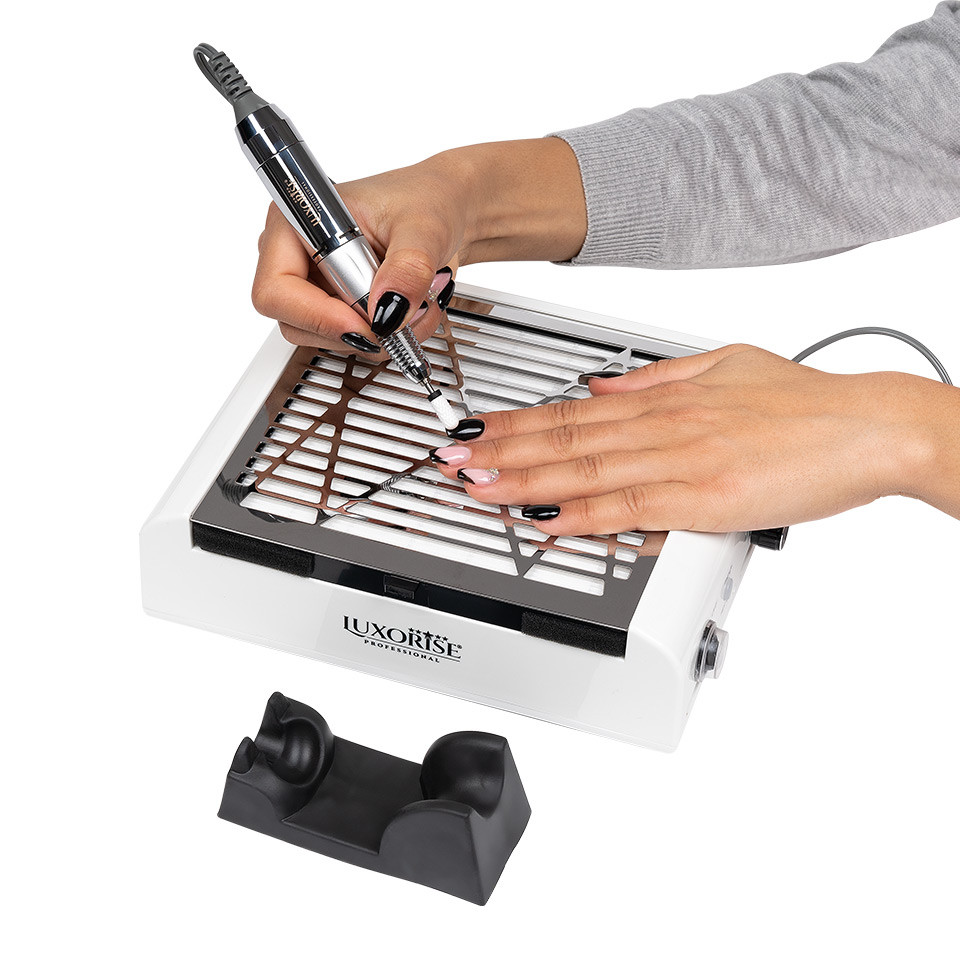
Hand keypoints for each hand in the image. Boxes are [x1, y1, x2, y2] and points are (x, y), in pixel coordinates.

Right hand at [251, 156, 467, 353]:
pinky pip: (355, 341)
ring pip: (330, 339)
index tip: (365, 324)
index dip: (317, 316)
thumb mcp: (424, 229)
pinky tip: (413, 309)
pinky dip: (390, 335)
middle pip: (299, 324)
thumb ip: (408, 269)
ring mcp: (319, 286)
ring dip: (381, 334)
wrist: (448, 210)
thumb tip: (386, 311)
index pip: (275, 290)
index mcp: (299, 222)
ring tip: (418, 303)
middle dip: (357, 329)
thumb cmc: (426, 199)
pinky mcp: (341, 306)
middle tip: (401, 315)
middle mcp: (300, 257)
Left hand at [432, 345, 947, 534]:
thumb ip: (657, 378)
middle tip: (451, 459)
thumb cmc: (806, 403)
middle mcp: (663, 427)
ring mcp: (681, 461)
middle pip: (565, 439)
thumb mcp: (724, 365)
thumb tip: (602, 384)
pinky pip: (631, 508)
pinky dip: (582, 515)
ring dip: (523, 481)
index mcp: (665, 400)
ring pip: (586, 471)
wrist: (869, 427)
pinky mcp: (706, 499)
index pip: (572, 412)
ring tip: (476, 486)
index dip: (516, 422)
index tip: (475, 429)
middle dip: (500, 451)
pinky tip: (544, 521)